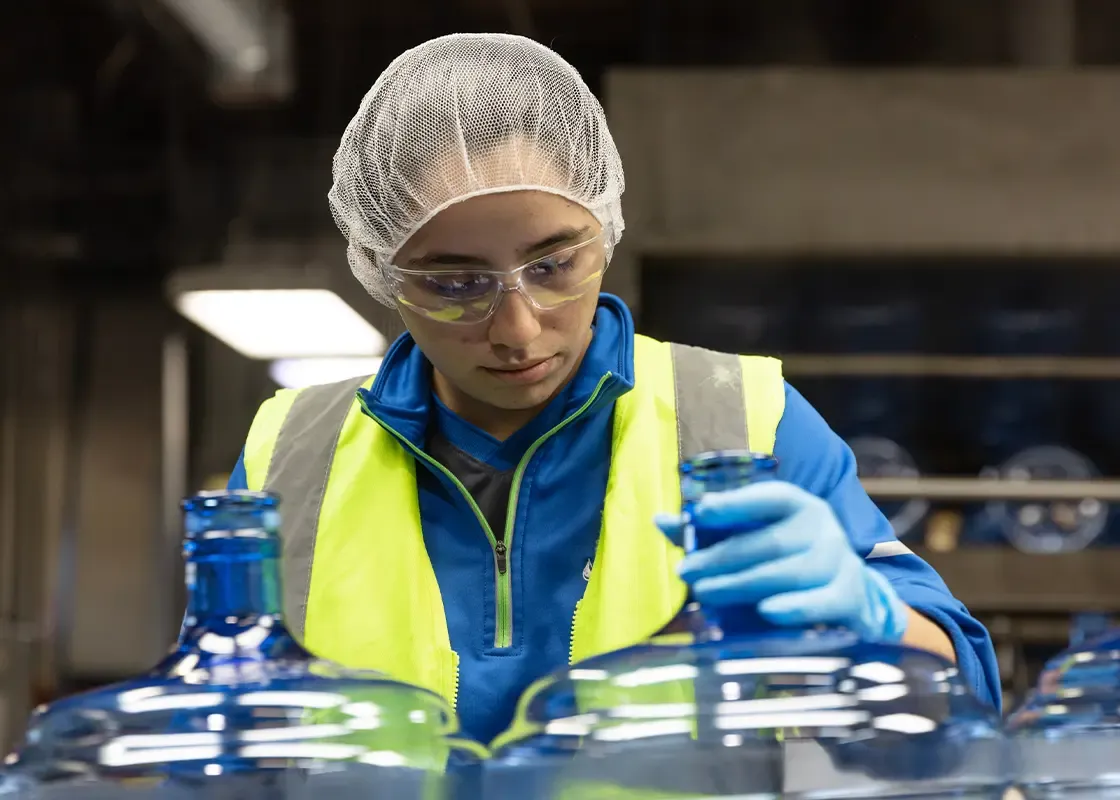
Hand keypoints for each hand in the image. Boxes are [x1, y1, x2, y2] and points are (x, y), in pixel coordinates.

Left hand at [655, 481, 908, 641]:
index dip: (735, 502)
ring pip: (789, 572)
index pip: (768, 497)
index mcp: (796, 504)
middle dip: (723, 557)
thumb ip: (707, 531)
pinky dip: (794, 607)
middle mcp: (822, 527)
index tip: (700, 511)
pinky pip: (822, 601)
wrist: (846, 593)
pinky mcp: (849, 596)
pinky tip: (765, 611)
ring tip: (707, 592)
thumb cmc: (784, 560)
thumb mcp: (750, 538)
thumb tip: (660, 520)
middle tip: (686, 572)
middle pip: (771, 541)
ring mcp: (840, 561)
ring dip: (743, 584)